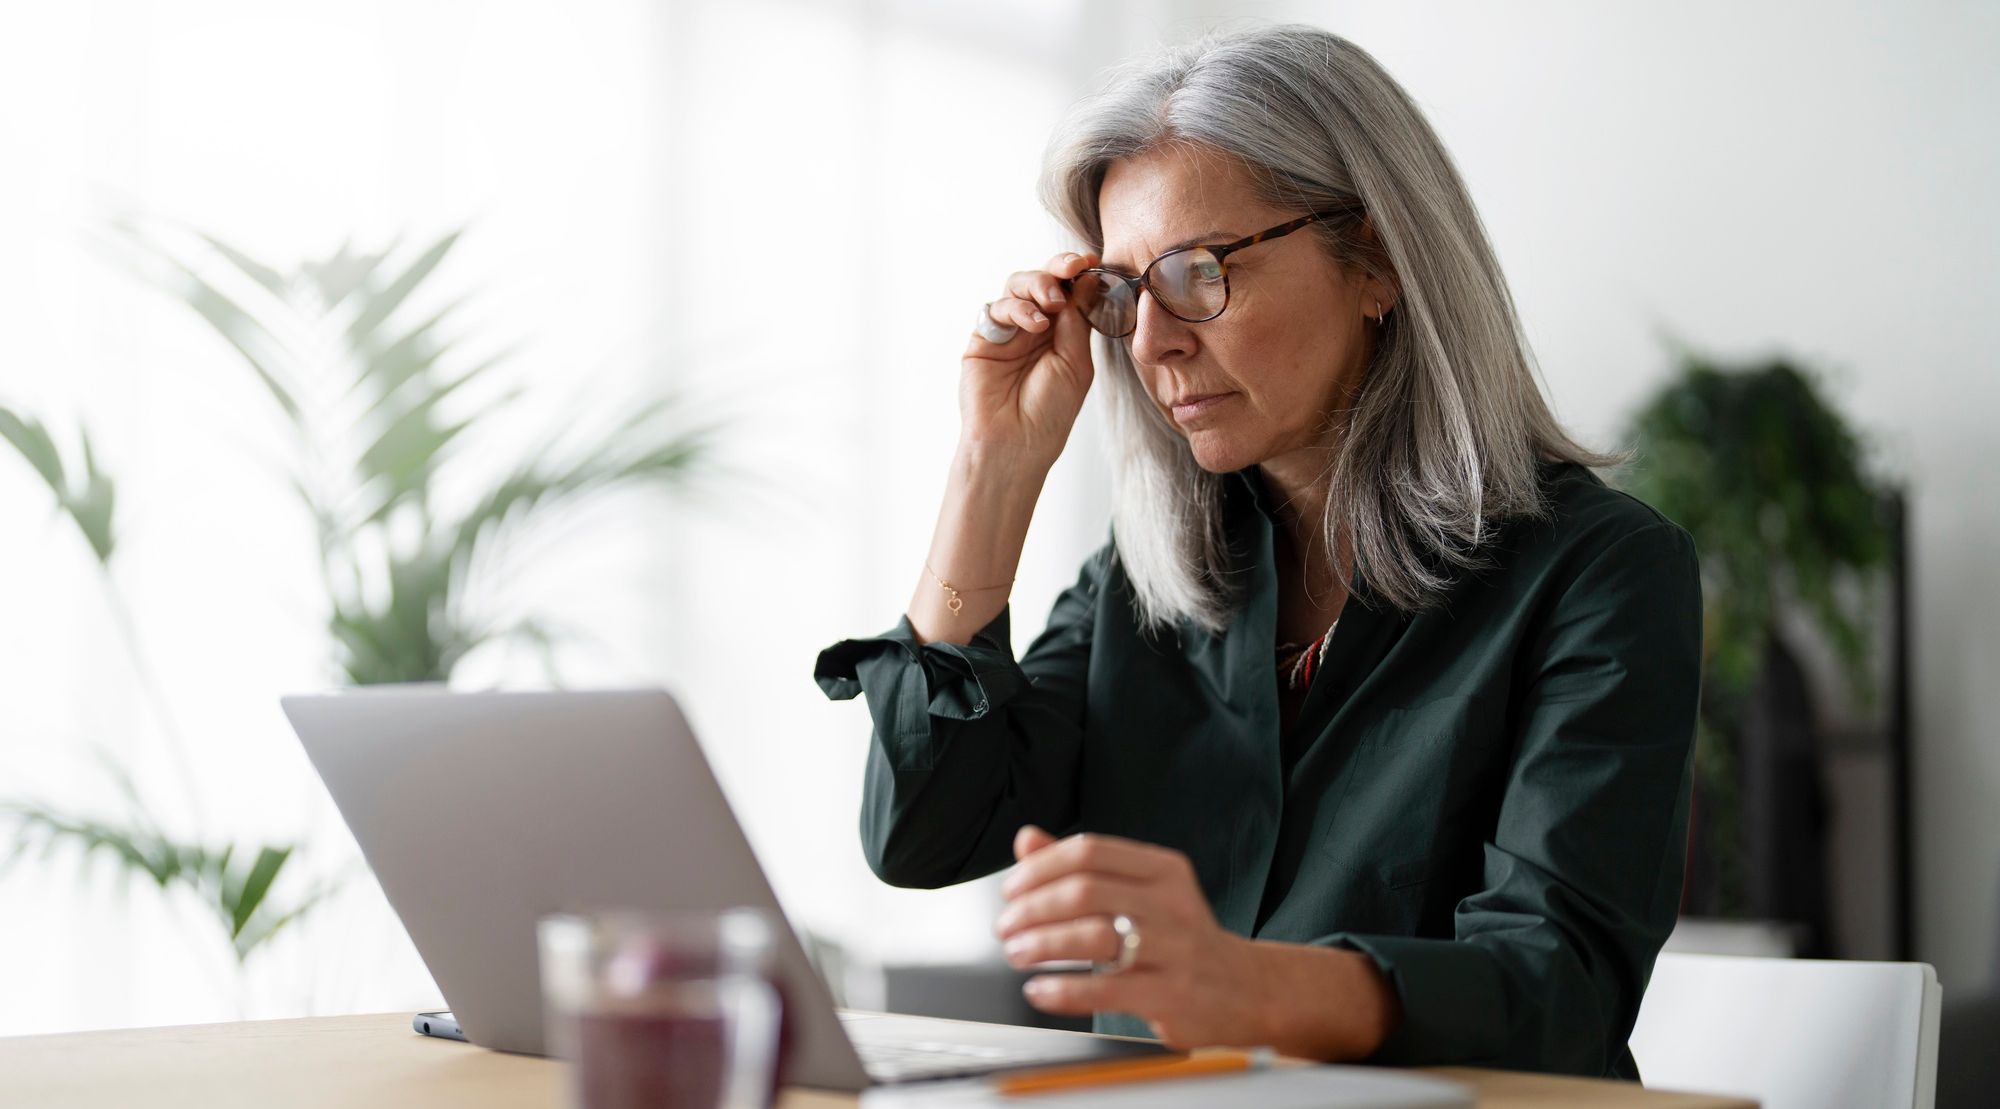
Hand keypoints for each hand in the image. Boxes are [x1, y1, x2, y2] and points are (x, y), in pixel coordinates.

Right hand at [959, 252, 1099, 468]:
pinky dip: (1017, 308)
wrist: (1016, 444)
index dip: (1077, 272)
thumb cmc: (1049, 413)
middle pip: (1041, 280)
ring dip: (1037, 285)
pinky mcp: (983, 339)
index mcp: (1061, 333)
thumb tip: (1085, 279)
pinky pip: (996, 308)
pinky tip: (1034, 324)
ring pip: (1017, 286)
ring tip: (1052, 302)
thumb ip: (1077, 320)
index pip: (1068, 291)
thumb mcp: (1076, 362)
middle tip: (1072, 268)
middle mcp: (1034, 328)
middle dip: (1057, 268)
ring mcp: (1007, 332)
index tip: (1090, 261)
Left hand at [994, 825, 1275, 1049]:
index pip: (1090, 851)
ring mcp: (1175, 949)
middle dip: (1032, 909)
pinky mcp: (1173, 994)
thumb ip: (1083, 867)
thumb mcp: (1142, 893)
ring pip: (1094, 936)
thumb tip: (1026, 840)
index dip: (1040, 868)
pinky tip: (1039, 990)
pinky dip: (1062, 990)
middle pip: (1086, 891)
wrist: (1247, 990)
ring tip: (1017, 954)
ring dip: (1042, 945)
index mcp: (1163, 869)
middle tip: (1006, 927)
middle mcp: (1172, 903)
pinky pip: (1107, 989)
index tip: (1011, 889)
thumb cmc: (1181, 940)